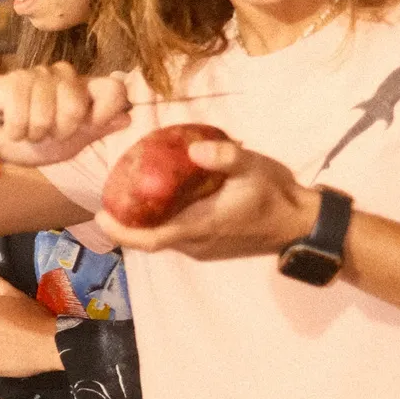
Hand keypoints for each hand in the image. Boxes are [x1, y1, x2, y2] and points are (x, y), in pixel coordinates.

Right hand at [0, 65, 131, 167]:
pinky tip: (8, 125)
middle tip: (45, 133)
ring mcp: (39, 75)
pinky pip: (21, 114)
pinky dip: (14, 130)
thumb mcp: (67, 144)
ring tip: (24, 129)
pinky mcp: (13, 79)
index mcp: (84, 92)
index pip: (114, 88)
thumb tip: (128, 117)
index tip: (92, 124)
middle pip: (77, 105)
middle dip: (58, 131)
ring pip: (46, 114)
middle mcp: (65, 78)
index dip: (107, 109)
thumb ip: (95, 130)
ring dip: (32, 133)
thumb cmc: (29, 140)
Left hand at [96, 139, 317, 260]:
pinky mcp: (210, 247)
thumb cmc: (276, 194)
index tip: (99, 216)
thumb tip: (194, 149)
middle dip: (126, 222)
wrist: (300, 223)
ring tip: (129, 194)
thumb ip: (225, 157)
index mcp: (201, 227)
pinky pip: (176, 237)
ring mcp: (203, 249)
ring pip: (163, 239)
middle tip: (110, 195)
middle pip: (149, 239)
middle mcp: (197, 244)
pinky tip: (161, 200)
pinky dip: (161, 222)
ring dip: (144, 222)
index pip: (150, 238)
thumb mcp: (253, 167)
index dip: (121, 231)